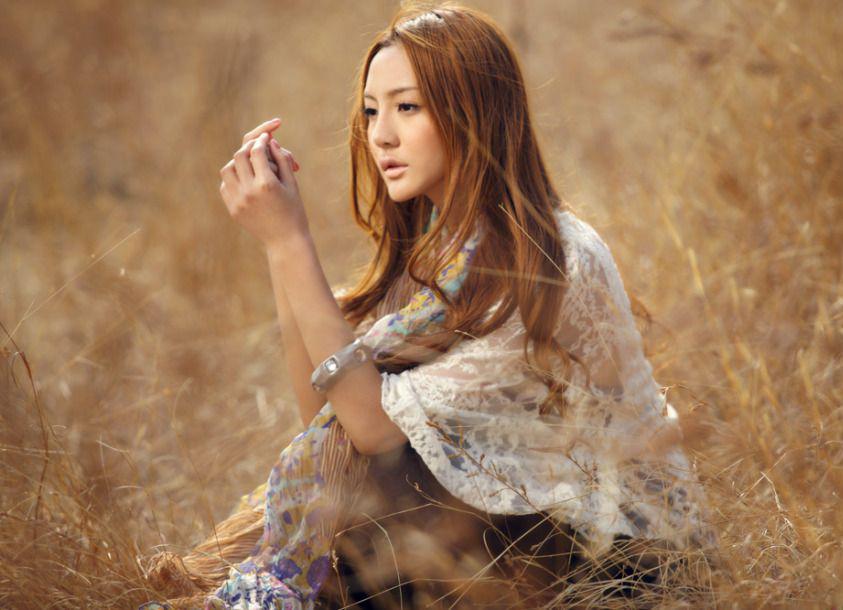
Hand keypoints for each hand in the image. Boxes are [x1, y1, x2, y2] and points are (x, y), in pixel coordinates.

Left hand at [219, 119, 306, 246]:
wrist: (285, 241)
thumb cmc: (294, 211)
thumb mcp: (292, 183)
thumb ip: (282, 159)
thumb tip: (269, 141)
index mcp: (267, 184)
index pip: (257, 151)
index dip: (262, 139)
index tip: (267, 135)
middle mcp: (249, 191)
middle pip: (240, 156)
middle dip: (249, 147)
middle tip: (258, 145)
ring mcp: (238, 201)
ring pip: (227, 169)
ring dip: (238, 161)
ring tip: (250, 161)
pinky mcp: (232, 209)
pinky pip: (225, 185)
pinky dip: (233, 177)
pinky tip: (246, 179)